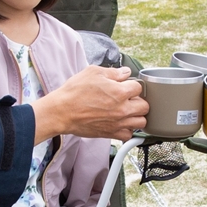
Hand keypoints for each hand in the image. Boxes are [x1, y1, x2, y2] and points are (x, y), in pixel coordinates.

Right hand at [31, 65, 146, 142]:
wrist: (61, 112)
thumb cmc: (74, 92)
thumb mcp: (93, 72)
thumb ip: (113, 72)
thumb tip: (125, 72)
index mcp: (120, 92)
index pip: (139, 87)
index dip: (131, 85)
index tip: (125, 86)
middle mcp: (122, 109)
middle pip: (145, 106)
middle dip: (138, 100)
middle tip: (128, 98)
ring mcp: (118, 123)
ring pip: (141, 122)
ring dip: (136, 116)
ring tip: (127, 111)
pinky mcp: (111, 134)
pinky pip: (128, 135)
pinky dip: (127, 130)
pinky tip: (121, 123)